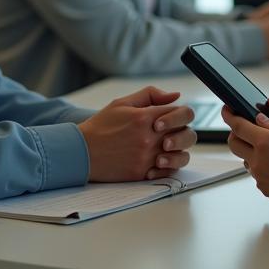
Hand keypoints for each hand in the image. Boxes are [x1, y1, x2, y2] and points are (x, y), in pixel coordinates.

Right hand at [78, 87, 196, 181]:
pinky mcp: (142, 174)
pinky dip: (168, 167)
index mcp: (145, 117)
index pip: (182, 113)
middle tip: (172, 133)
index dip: (180, 114)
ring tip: (166, 148)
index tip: (170, 117)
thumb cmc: (101, 126)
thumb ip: (151, 95)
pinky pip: (168, 173)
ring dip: (179, 151)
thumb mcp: (122, 102)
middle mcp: (148, 138)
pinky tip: (158, 160)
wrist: (82, 151)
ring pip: (181, 156)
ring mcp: (146, 158)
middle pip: (187, 134)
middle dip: (184, 132)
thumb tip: (175, 96)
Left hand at [222, 107, 268, 203]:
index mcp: (265, 142)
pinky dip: (260, 165)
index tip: (227, 110)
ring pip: (245, 159)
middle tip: (245, 128)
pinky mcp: (264, 187)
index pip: (238, 126)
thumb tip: (258, 119)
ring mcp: (259, 176)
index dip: (230, 115)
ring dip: (250, 150)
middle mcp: (257, 160)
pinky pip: (256, 173)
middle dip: (236, 133)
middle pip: (234, 143)